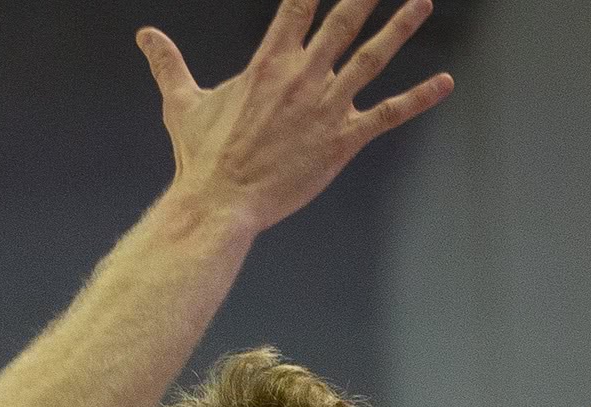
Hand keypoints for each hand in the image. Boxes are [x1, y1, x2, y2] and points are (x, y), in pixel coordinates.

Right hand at [137, 0, 453, 233]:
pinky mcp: (344, 140)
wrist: (221, 202)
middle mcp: (303, 76)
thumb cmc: (202, 157)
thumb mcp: (183, 103)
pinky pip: (389, 114)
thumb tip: (145, 35)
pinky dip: (419, 98)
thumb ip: (169, 64)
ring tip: (421, 1)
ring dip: (399, 27)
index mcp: (268, 62)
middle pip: (342, 19)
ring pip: (372, 57)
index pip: (298, 5)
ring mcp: (327, 106)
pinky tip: (444, 83)